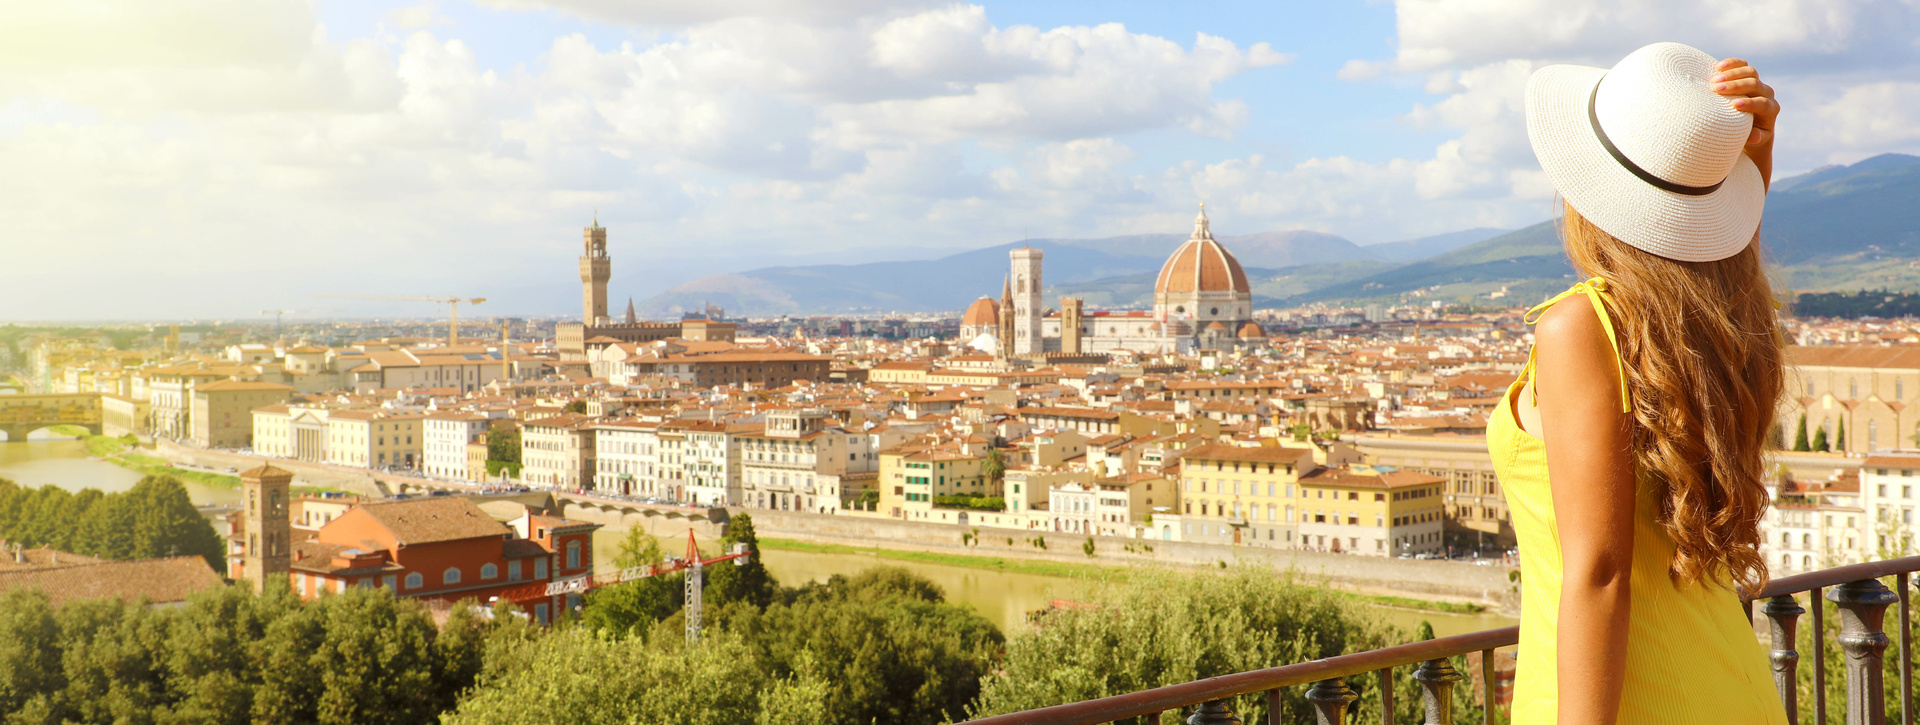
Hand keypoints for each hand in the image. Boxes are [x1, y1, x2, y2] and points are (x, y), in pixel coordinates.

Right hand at [1712, 58, 1777, 186]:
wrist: (1752, 123)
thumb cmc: (1750, 134)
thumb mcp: (1755, 140)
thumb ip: (1756, 138)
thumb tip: (1752, 136)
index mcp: (1770, 109)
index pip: (1762, 103)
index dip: (1750, 103)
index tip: (1734, 105)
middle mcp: (1767, 93)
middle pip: (1755, 84)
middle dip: (1735, 86)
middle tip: (1716, 89)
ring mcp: (1758, 82)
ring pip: (1750, 72)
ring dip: (1732, 74)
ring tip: (1714, 80)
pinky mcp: (1748, 75)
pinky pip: (1743, 65)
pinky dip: (1732, 64)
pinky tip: (1717, 66)